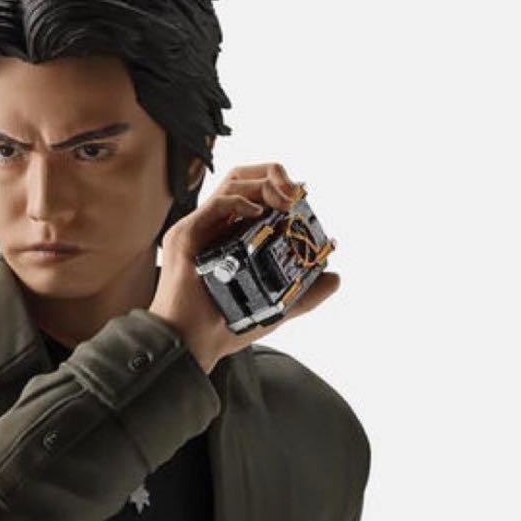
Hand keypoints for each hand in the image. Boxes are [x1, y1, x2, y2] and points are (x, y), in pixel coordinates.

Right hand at [150, 162, 340, 373]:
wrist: (191, 344)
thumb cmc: (222, 328)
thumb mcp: (276, 309)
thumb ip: (306, 295)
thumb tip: (334, 278)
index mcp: (229, 238)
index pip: (255, 196)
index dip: (280, 189)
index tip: (301, 198)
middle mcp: (213, 229)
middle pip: (244, 179)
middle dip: (275, 176)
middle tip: (296, 194)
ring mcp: (198, 230)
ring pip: (232, 183)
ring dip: (264, 183)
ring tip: (285, 202)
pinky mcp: (186, 235)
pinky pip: (217, 204)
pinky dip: (242, 200)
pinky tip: (260, 213)